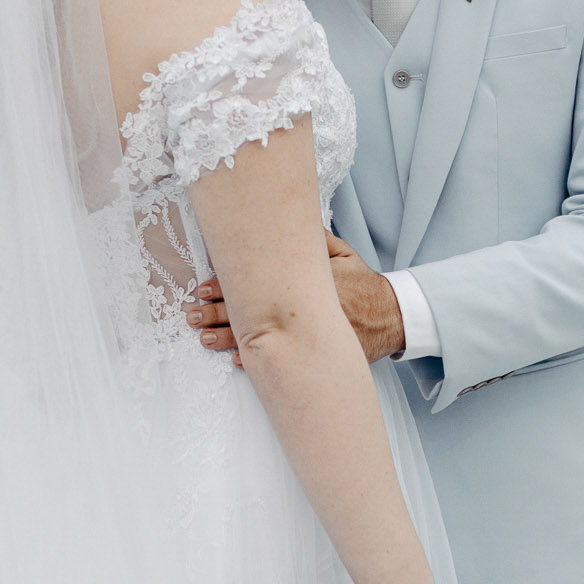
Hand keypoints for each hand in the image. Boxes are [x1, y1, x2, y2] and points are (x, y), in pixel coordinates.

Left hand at [187, 233, 404, 365]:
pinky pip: (282, 360)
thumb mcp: (342, 253)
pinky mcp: (314, 352)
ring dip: (228, 339)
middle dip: (217, 313)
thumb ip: (314, 239)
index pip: (256, 282)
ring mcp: (307, 333)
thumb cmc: (363, 283)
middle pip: (252, 310)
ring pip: (260, 337)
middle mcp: (301, 307)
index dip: (226, 286)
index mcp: (303, 279)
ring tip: (204, 338)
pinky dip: (259, 363)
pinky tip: (237, 363)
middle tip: (192, 315)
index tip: (203, 289)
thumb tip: (286, 220)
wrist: (391, 317)